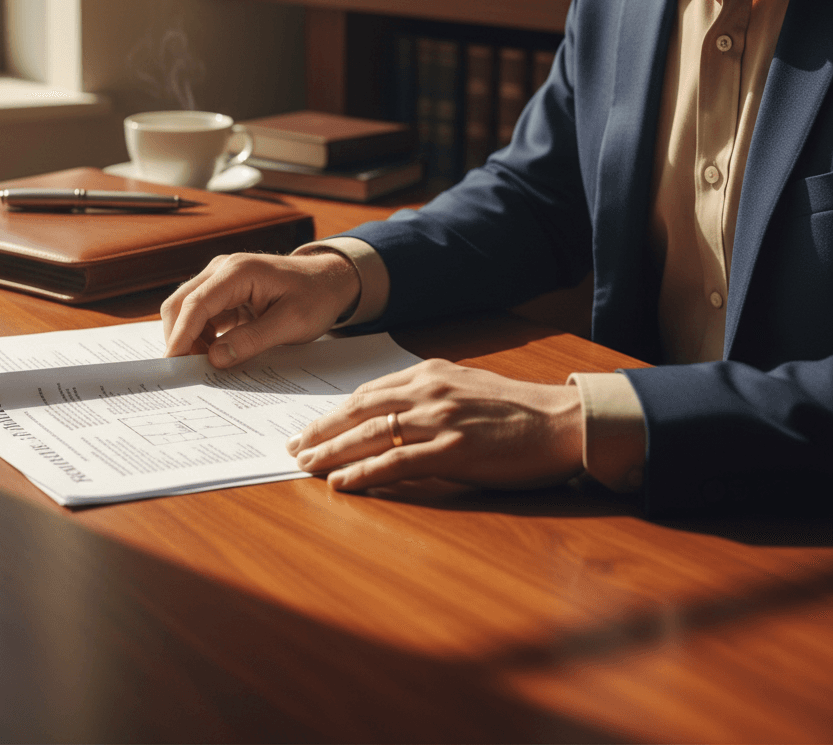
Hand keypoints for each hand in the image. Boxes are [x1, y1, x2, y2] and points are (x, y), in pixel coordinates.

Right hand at [161, 250, 359, 367]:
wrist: (330, 280)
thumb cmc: (316, 296)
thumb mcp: (292, 322)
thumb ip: (253, 340)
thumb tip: (215, 358)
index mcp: (238, 271)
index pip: (196, 304)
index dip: (182, 336)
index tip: (175, 365)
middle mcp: (222, 269)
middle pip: (180, 304)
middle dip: (180, 338)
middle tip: (191, 372)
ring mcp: (221, 279)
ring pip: (187, 310)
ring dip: (190, 339)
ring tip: (208, 367)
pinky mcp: (224, 292)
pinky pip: (202, 315)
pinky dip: (202, 336)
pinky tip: (216, 355)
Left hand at [286, 359, 582, 491]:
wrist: (563, 421)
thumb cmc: (518, 408)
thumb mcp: (467, 386)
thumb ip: (430, 393)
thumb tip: (395, 409)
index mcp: (430, 373)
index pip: (368, 393)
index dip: (335, 412)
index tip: (312, 426)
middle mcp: (428, 391)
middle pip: (359, 410)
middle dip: (321, 430)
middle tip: (293, 447)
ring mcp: (440, 420)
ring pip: (369, 434)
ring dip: (332, 452)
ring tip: (305, 466)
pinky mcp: (454, 451)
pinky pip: (397, 462)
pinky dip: (364, 472)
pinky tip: (342, 482)